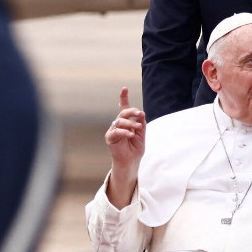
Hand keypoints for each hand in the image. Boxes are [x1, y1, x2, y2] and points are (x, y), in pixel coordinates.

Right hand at [105, 87, 144, 205]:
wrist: (131, 162)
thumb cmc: (135, 149)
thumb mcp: (142, 135)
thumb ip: (141, 124)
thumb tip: (141, 114)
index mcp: (127, 122)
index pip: (124, 108)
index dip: (123, 98)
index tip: (124, 88)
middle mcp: (119, 124)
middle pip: (123, 113)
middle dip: (132, 111)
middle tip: (140, 114)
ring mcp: (113, 130)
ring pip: (120, 121)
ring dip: (130, 123)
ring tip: (138, 128)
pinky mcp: (110, 138)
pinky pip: (116, 131)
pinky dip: (124, 132)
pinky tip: (131, 135)